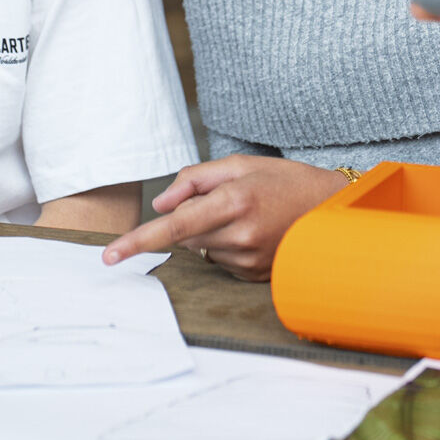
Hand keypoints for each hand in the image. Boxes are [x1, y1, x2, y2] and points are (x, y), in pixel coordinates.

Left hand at [101, 156, 344, 281]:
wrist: (330, 209)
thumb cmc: (284, 181)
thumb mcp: (239, 164)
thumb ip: (194, 180)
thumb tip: (159, 205)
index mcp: (234, 201)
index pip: (173, 227)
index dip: (137, 241)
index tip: (109, 256)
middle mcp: (240, 235)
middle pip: (184, 234)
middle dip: (191, 217)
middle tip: (226, 199)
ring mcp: (248, 260)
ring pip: (201, 249)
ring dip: (210, 231)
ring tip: (247, 215)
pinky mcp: (253, 275)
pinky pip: (220, 261)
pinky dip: (225, 245)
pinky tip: (253, 232)